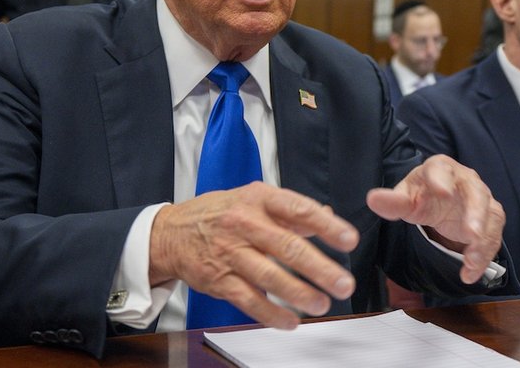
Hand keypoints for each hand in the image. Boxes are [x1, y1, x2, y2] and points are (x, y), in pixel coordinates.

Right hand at [149, 182, 358, 329]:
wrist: (169, 232)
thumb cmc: (218, 214)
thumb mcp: (253, 199)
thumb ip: (290, 211)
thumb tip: (327, 215)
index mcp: (258, 198)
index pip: (299, 209)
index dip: (327, 225)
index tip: (349, 240)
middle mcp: (244, 223)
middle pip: (287, 247)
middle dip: (320, 268)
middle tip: (343, 283)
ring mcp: (230, 252)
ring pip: (269, 276)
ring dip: (299, 294)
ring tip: (321, 304)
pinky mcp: (218, 279)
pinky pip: (248, 300)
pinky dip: (271, 313)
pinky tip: (290, 321)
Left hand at [366, 154, 504, 283]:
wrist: (442, 203)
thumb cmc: (423, 196)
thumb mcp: (405, 200)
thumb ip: (392, 201)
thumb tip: (372, 199)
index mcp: (441, 168)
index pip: (441, 169)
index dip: (441, 180)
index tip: (441, 192)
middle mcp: (466, 180)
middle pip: (476, 194)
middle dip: (475, 214)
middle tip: (471, 234)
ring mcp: (482, 198)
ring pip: (490, 217)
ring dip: (483, 241)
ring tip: (471, 262)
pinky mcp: (491, 217)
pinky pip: (492, 237)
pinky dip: (483, 256)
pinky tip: (470, 273)